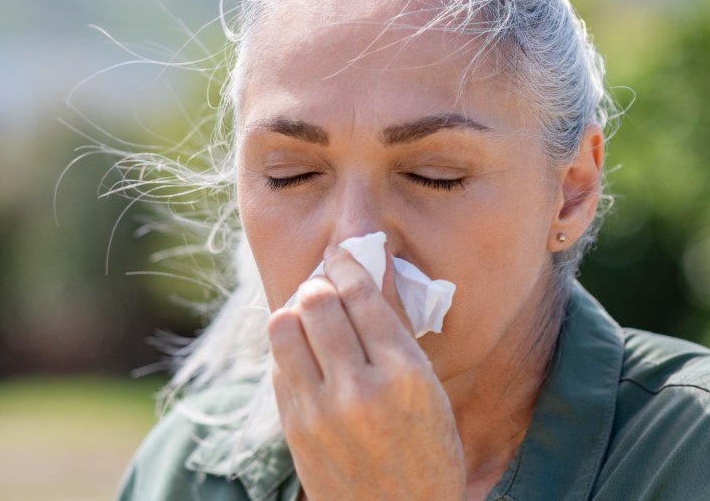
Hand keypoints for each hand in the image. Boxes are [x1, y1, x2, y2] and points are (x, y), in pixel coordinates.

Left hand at [268, 244, 465, 499]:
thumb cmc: (428, 453)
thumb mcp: (431, 393)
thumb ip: (396, 339)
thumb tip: (366, 279)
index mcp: (406, 376)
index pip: (362, 295)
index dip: (348, 265)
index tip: (345, 255)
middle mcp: (360, 389)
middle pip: (316, 303)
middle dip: (320, 284)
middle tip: (327, 284)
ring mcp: (320, 410)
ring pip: (284, 326)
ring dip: (296, 311)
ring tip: (311, 315)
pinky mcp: (294, 427)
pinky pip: (278, 364)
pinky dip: (289, 347)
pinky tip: (307, 351)